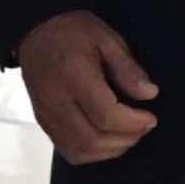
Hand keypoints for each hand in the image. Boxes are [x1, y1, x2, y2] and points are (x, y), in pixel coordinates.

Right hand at [19, 10, 157, 165]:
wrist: (35, 31)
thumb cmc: (70, 31)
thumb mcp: (105, 38)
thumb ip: (127, 68)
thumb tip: (148, 94)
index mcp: (73, 75)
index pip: (106, 116)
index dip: (133, 123)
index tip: (149, 118)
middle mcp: (55, 99)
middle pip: (92, 140)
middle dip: (125, 140)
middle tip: (142, 127)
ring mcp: (46, 113)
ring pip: (79, 151)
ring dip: (109, 150)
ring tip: (126, 135)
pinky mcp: (43, 121)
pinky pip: (67, 150)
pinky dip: (91, 152)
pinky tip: (106, 139)